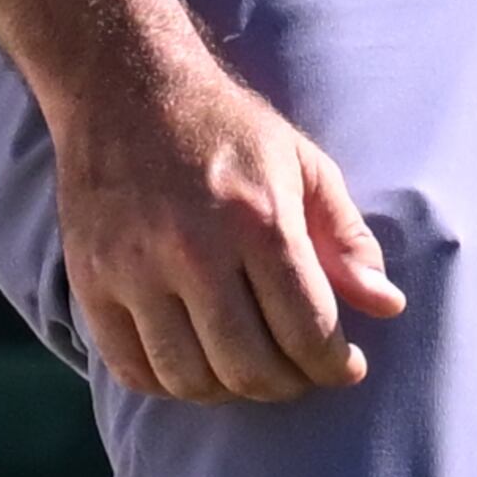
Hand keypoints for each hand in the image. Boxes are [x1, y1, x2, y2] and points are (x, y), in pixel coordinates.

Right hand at [51, 39, 405, 406]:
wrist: (126, 84)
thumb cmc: (226, 129)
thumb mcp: (304, 165)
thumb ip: (348, 238)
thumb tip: (387, 306)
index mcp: (257, 219)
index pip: (307, 329)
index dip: (334, 364)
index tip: (345, 366)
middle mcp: (192, 250)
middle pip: (250, 367)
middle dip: (289, 385)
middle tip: (300, 373)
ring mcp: (133, 270)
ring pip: (190, 379)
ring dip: (231, 391)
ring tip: (250, 370)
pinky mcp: (89, 281)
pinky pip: (132, 369)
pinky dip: (170, 384)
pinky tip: (196, 364)